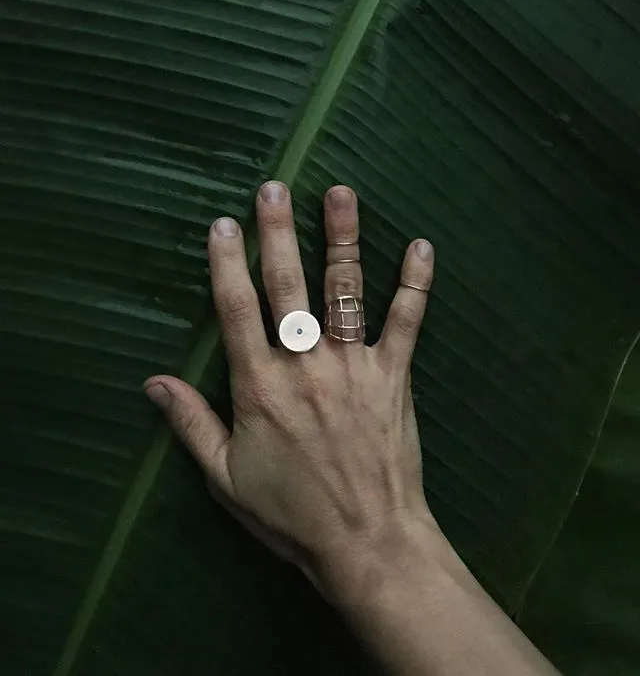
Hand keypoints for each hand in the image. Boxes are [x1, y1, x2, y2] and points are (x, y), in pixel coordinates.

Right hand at [144, 181, 435, 597]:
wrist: (366, 541)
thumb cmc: (291, 514)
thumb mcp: (225, 478)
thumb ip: (191, 425)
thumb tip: (153, 382)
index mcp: (260, 388)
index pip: (237, 311)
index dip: (226, 264)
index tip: (222, 224)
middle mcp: (305, 366)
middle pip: (288, 287)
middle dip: (277, 233)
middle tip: (273, 187)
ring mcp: (354, 368)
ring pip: (345, 290)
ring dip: (342, 239)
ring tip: (340, 193)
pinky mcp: (394, 377)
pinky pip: (408, 321)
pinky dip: (415, 283)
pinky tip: (421, 245)